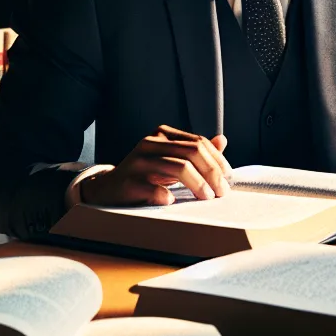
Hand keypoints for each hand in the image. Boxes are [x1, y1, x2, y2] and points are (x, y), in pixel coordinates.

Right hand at [78, 124, 233, 206]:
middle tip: (221, 192)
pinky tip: (173, 201)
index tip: (227, 179)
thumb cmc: (145, 175)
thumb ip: (195, 151)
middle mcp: (150, 144)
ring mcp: (138, 161)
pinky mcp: (128, 181)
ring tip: (207, 198)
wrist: (107, 189)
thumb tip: (222, 140)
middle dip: (212, 173)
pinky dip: (168, 195)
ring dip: (198, 185)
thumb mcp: (171, 159)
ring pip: (179, 167)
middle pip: (192, 153)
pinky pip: (154, 188)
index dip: (217, 161)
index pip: (199, 143)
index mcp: (162, 135)